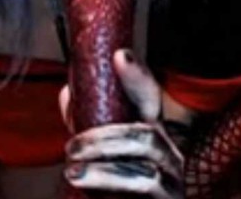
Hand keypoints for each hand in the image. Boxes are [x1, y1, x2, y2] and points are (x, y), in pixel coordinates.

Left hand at [58, 49, 184, 198]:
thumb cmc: (115, 195)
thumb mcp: (97, 157)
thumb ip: (85, 126)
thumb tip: (67, 92)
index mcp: (152, 137)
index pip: (149, 99)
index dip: (137, 76)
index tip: (119, 56)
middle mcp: (169, 154)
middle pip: (144, 129)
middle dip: (104, 133)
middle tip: (71, 146)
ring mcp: (173, 179)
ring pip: (145, 153)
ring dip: (103, 155)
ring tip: (72, 166)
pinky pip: (146, 183)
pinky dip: (109, 179)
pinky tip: (83, 180)